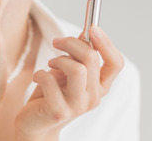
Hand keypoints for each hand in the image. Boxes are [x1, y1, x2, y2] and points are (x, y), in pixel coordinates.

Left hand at [14, 26, 124, 140]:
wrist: (36, 123)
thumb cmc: (51, 94)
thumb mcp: (67, 71)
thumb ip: (79, 55)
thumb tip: (87, 32)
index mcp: (100, 86)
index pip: (116, 63)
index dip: (106, 43)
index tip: (92, 28)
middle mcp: (94, 97)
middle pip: (92, 59)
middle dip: (71, 43)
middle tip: (57, 41)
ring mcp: (78, 106)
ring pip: (76, 69)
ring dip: (58, 59)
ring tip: (50, 63)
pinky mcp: (59, 112)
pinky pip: (50, 81)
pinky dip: (41, 73)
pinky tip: (39, 77)